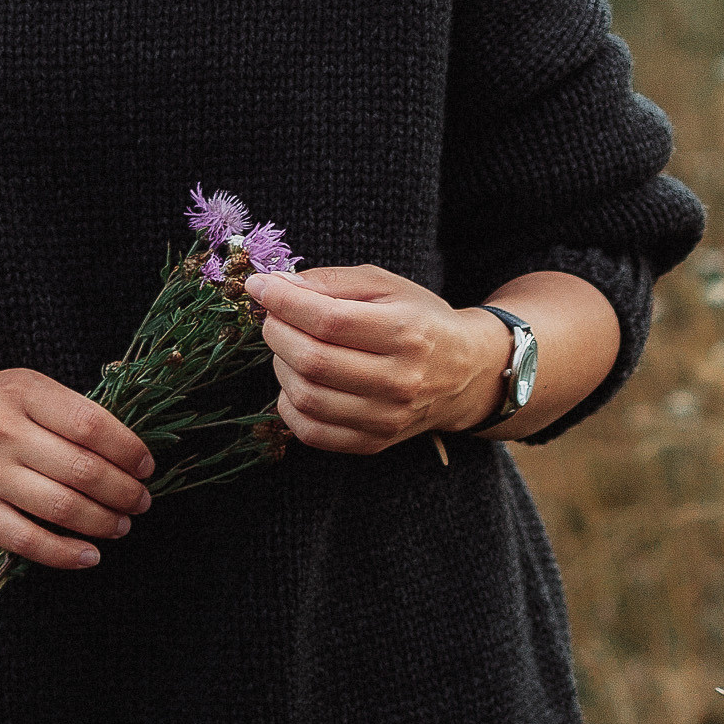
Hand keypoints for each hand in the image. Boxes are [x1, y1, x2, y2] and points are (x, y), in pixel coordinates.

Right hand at [0, 369, 154, 570]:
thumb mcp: (17, 387)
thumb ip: (63, 409)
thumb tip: (123, 446)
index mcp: (22, 392)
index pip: (92, 424)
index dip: (128, 449)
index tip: (146, 465)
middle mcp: (4, 432)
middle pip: (83, 470)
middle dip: (124, 491)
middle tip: (141, 500)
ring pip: (62, 508)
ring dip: (104, 522)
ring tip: (122, 523)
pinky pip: (28, 541)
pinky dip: (66, 553)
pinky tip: (90, 554)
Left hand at [242, 264, 504, 455]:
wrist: (463, 371)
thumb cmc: (419, 319)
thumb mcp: (384, 284)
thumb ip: (331, 281)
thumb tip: (276, 285)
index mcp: (406, 332)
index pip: (328, 321)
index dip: (284, 302)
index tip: (259, 286)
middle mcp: (400, 380)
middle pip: (313, 360)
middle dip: (277, 332)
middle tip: (274, 315)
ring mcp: (387, 418)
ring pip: (307, 398)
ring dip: (281, 366)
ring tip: (288, 346)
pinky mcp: (374, 442)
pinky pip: (312, 432)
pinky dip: (290, 405)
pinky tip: (296, 381)